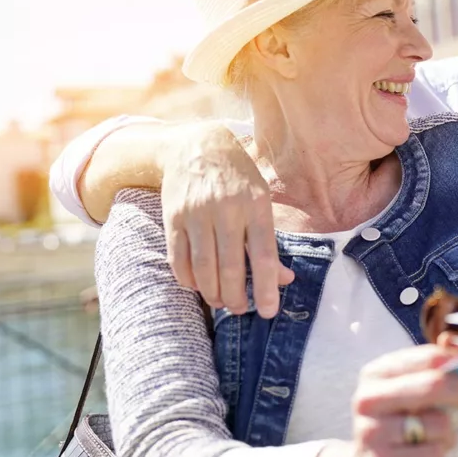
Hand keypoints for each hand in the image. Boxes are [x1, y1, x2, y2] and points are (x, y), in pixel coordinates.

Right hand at [160, 122, 293, 316]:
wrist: (197, 146)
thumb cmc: (238, 178)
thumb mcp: (262, 200)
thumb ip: (271, 240)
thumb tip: (284, 279)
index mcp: (256, 205)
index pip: (264, 255)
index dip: (267, 287)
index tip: (269, 311)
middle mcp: (226, 209)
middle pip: (230, 267)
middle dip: (236, 297)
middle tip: (239, 310)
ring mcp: (197, 213)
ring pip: (203, 267)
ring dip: (212, 293)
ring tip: (221, 302)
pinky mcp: (173, 217)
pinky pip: (178, 258)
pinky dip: (188, 279)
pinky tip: (197, 286)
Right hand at [303, 345, 457, 456]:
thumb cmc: (397, 428)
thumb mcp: (408, 395)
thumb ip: (433, 374)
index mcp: (376, 373)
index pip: (427, 358)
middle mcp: (368, 398)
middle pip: (433, 386)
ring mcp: (372, 430)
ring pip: (438, 423)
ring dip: (448, 434)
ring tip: (434, 440)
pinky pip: (433, 452)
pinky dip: (439, 453)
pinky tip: (424, 455)